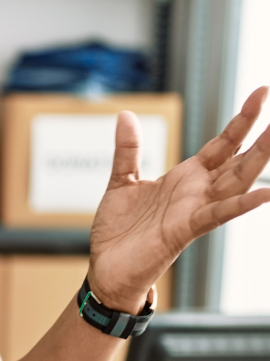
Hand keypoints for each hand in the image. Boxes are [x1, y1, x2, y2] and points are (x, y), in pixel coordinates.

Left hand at [89, 86, 269, 312]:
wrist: (107, 268)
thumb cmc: (120, 230)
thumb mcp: (121, 181)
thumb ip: (129, 150)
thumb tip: (126, 115)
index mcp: (185, 177)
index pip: (222, 144)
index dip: (242, 120)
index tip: (262, 93)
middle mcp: (197, 192)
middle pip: (238, 159)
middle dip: (261, 136)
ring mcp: (194, 210)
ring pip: (235, 181)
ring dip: (257, 160)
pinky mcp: (184, 230)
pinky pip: (217, 215)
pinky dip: (240, 205)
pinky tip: (265, 194)